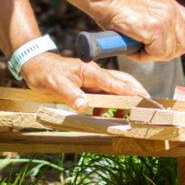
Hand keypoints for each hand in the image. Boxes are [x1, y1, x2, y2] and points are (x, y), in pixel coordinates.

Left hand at [21, 51, 149, 111]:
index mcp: (91, 72)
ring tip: (127, 118)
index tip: (146, 99)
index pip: (116, 82)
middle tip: (148, 107)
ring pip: (115, 90)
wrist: (35, 66)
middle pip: (122, 83)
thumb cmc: (45, 73)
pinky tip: (105, 116)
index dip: (132, 91)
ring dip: (123, 103)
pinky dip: (109, 106)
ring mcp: (93, 81)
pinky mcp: (88, 86)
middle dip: (136, 94)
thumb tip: (84, 106)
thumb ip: (70, 94)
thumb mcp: (55, 84)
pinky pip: (104, 96)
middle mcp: (95, 75)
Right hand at [96, 0, 184, 61]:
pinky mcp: (156, 29)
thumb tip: (171, 45)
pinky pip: (157, 54)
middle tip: (149, 50)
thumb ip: (162, 23)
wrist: (107, 1)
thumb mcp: (149, 12)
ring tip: (138, 47)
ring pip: (170, 52)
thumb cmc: (121, 10)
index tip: (174, 48)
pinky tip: (133, 48)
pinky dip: (144, 56)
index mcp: (172, 6)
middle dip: (167, 53)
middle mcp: (172, 11)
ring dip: (153, 55)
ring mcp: (166, 20)